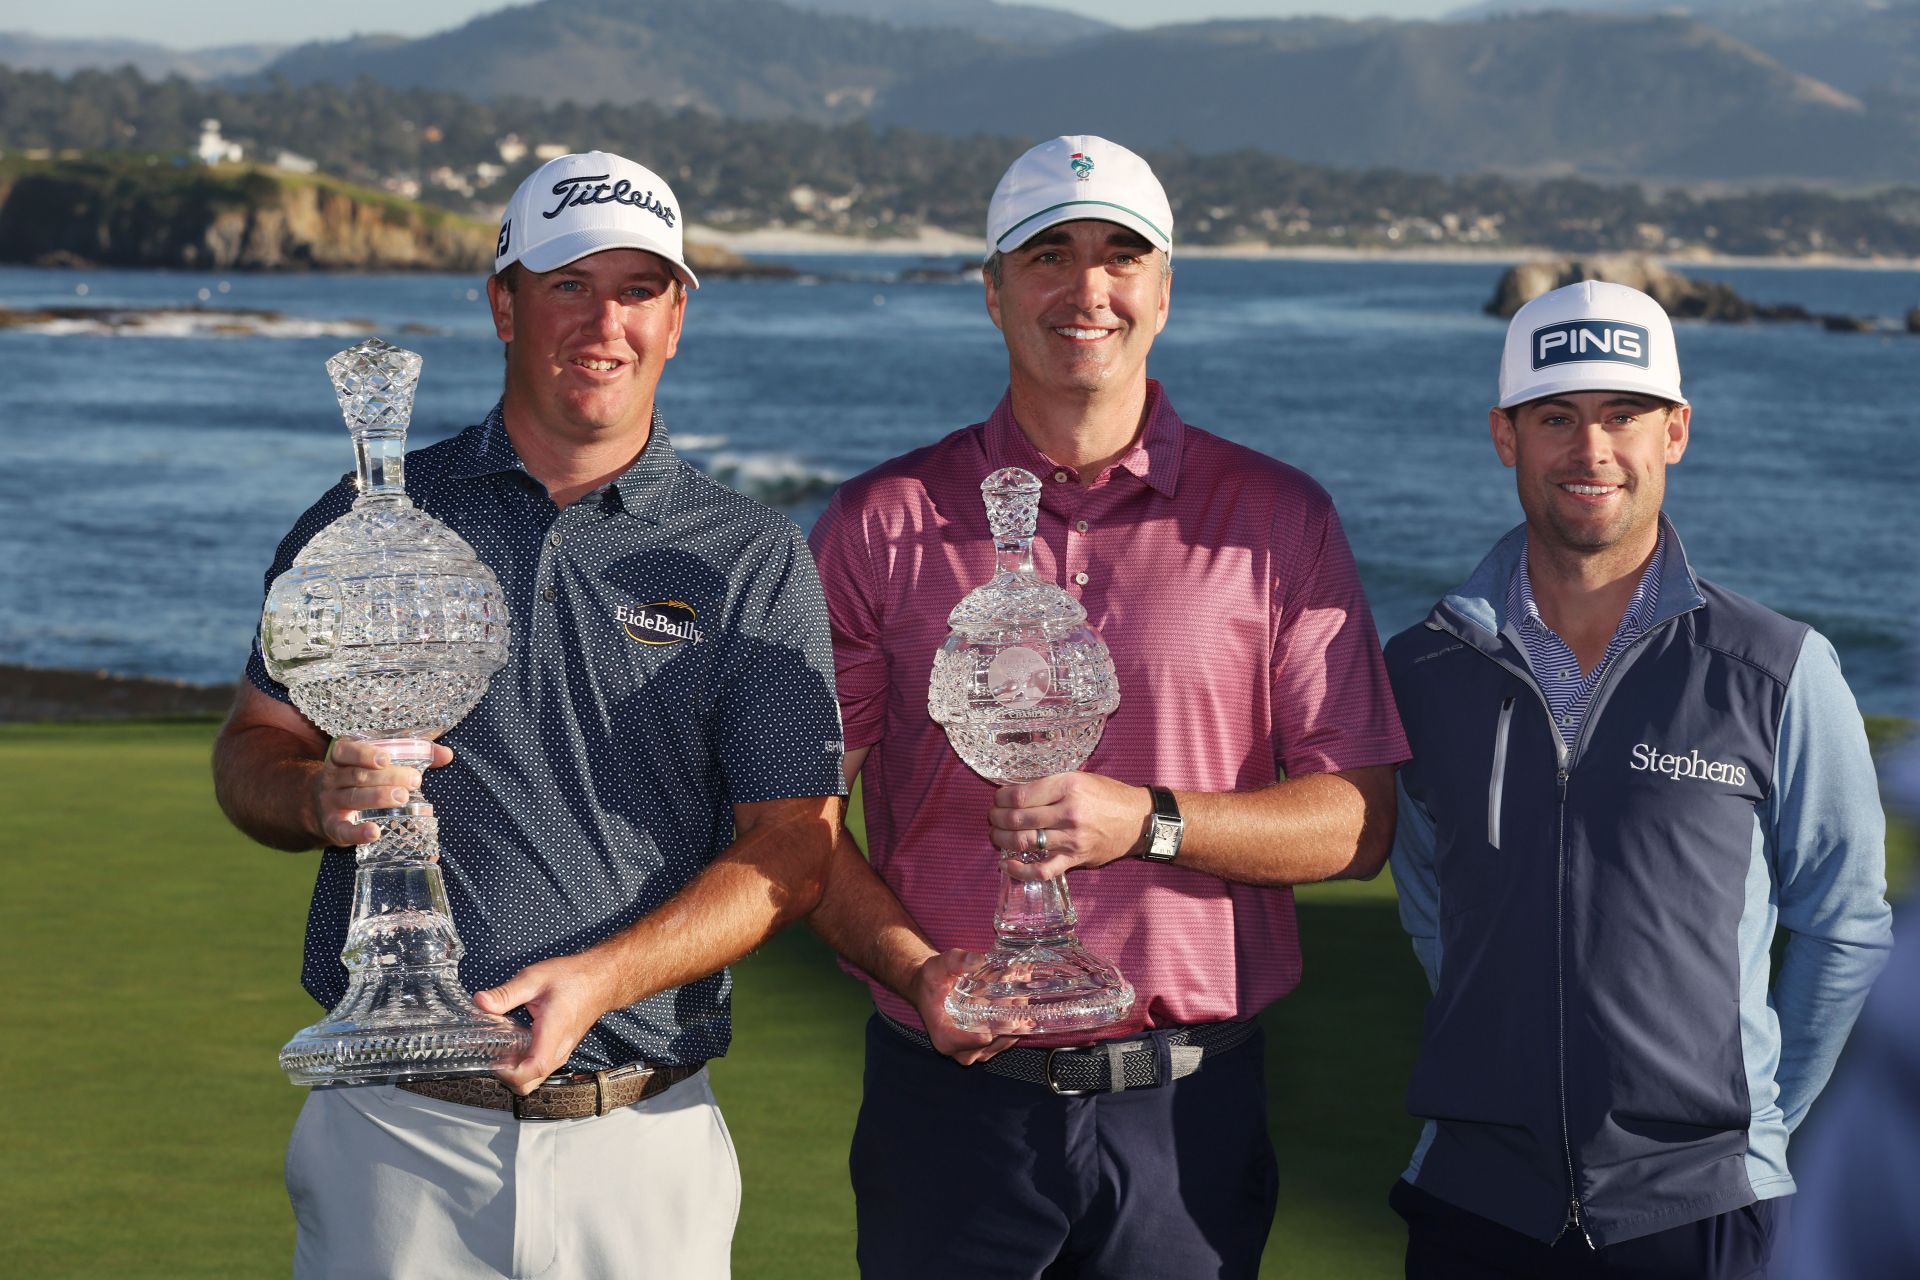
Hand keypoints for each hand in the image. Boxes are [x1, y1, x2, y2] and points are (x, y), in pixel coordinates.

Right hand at [310, 737, 453, 847]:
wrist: (318, 806)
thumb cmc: (359, 779)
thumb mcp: (375, 765)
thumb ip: (412, 757)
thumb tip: (446, 754)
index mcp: (342, 759)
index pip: (347, 751)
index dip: (365, 754)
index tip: (387, 758)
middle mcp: (332, 779)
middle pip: (358, 776)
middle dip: (387, 778)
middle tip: (415, 781)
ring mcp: (330, 803)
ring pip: (353, 798)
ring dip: (378, 797)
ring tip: (403, 797)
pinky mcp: (333, 826)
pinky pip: (343, 830)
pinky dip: (358, 833)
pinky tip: (374, 833)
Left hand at [474, 954, 619, 1095]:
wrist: (600, 980)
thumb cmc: (572, 978)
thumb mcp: (534, 978)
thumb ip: (506, 993)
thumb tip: (480, 1002)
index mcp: (553, 1033)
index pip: (532, 1070)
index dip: (508, 1073)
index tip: (493, 1060)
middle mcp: (558, 1050)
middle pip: (529, 1083)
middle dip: (506, 1076)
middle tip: (492, 1052)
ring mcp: (560, 1053)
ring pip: (533, 1079)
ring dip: (514, 1070)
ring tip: (502, 1045)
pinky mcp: (559, 1052)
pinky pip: (538, 1069)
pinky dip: (523, 1064)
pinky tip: (515, 1042)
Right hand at [909, 948, 1023, 1064]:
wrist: (930, 990)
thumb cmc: (931, 981)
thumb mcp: (937, 967)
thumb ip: (955, 961)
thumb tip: (978, 960)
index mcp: (944, 1036)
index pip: (976, 1039)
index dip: (994, 1024)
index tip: (1005, 1005)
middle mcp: (960, 1050)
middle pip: (993, 1040)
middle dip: (1009, 1017)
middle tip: (1018, 995)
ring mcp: (974, 1051)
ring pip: (1003, 1041)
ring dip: (1015, 1019)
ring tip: (1020, 996)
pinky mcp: (985, 1047)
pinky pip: (1005, 1040)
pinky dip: (1015, 1022)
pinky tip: (1019, 1004)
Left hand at [989, 772, 1153, 881]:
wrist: (1138, 820)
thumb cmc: (1108, 795)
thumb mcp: (1080, 778)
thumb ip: (1050, 785)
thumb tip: (1016, 794)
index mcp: (1068, 786)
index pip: (1021, 795)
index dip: (1001, 798)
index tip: (997, 799)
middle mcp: (1068, 812)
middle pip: (1018, 819)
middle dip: (997, 819)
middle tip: (992, 817)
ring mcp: (1071, 838)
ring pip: (1024, 842)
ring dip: (1002, 840)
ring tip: (996, 835)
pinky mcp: (1075, 859)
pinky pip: (1042, 870)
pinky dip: (1020, 870)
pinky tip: (1007, 865)